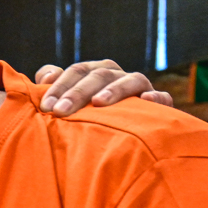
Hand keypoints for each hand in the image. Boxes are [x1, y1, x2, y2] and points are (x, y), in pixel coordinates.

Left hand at [35, 60, 172, 115]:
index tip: (45, 107)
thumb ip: (53, 88)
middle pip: (99, 75)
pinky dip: (156, 97)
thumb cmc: (85, 118)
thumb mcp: (66, 103)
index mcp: (95, 72)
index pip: (77, 71)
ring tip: (98, 102)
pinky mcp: (159, 104)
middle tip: (60, 111)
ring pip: (131, 79)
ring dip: (115, 89)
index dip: (60, 86)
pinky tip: (146, 100)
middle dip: (78, 92)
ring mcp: (140, 88)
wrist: (124, 136)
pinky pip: (162, 98)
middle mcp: (117, 75)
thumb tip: (46, 78)